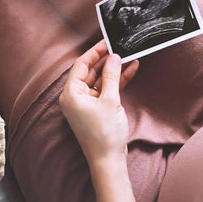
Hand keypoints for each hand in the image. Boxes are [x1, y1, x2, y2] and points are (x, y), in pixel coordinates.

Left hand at [59, 40, 138, 167]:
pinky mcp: (96, 109)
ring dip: (114, 70)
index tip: (108, 42)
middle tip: (120, 47)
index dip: (95, 52)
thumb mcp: (110, 100)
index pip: (81, 65)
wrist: (108, 160)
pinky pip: (105, 90)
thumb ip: (111, 76)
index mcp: (71, 93)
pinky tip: (130, 70)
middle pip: (91, 71)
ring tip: (129, 57)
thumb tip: (113, 57)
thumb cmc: (105, 134)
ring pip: (100, 79)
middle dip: (106, 60)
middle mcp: (75, 97)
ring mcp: (86, 103)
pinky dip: (117, 81)